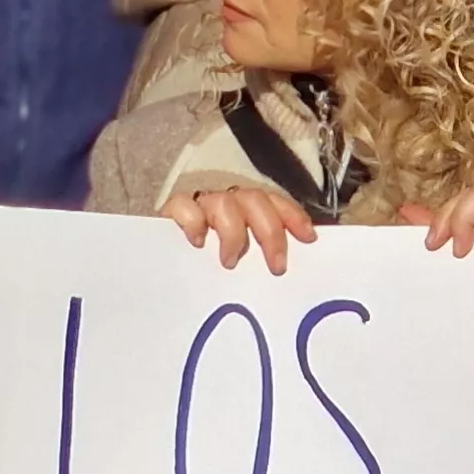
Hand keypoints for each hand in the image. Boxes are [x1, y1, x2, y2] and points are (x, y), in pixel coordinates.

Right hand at [162, 185, 316, 273]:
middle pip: (254, 200)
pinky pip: (184, 205)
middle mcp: (226, 202)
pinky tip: (198, 243)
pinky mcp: (172, 211)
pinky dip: (193, 222)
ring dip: (233, 233)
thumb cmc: (207, 270)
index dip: (293, 216)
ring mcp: (199, 204)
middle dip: (271, 232)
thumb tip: (290, 270)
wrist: (163, 273)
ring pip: (223, 202)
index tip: (309, 239)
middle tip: (277, 268)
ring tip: (231, 262)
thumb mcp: (242, 263)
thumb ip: (260, 259)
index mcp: (246, 210)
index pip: (275, 203)